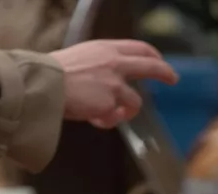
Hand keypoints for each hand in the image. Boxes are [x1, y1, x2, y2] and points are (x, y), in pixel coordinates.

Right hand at [51, 40, 178, 129]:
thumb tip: (100, 82)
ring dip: (125, 112)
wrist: (44, 84)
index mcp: (105, 49)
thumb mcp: (78, 59)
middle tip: (173, 79)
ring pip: (135, 102)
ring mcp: (115, 83)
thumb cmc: (52, 74)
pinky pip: (116, 117)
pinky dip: (106, 121)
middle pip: (150, 66)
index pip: (138, 48)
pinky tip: (92, 120)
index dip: (152, 55)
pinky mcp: (111, 102)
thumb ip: (96, 67)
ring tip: (106, 116)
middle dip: (165, 73)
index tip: (158, 61)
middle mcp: (115, 63)